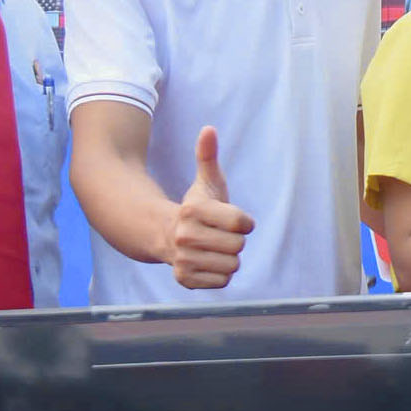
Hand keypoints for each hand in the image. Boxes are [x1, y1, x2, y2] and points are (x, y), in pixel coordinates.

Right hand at [168, 126, 252, 289]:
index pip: (242, 223)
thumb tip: (209, 128)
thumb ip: (208, 156)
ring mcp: (183, 259)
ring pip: (232, 265)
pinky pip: (223, 281)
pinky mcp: (185, 279)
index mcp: (194, 210)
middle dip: (236, 240)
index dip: (244, 222)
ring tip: (215, 248)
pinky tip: (208, 262)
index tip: (235, 219)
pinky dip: (220, 274)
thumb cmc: (198, 208)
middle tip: (221, 235)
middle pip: (239, 246)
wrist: (166, 235)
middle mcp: (185, 236)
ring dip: (229, 258)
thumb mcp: (207, 182)